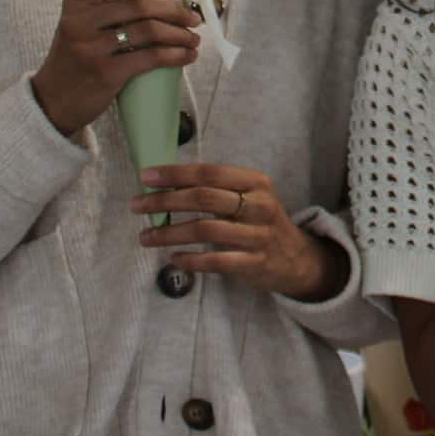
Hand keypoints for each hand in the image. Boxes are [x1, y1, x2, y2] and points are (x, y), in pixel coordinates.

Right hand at [30, 0, 201, 136]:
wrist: (53, 100)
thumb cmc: (75, 56)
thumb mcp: (79, 23)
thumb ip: (106, 7)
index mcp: (76, 1)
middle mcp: (81, 20)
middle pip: (139, 4)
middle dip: (175, 10)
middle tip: (193, 18)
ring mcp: (92, 48)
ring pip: (150, 31)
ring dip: (180, 34)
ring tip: (193, 38)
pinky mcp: (106, 73)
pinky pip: (151, 58)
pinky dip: (176, 55)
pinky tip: (187, 55)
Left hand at [134, 163, 338, 299]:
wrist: (297, 258)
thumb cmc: (261, 221)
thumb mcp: (250, 196)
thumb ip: (217, 189)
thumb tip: (166, 184)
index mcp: (255, 182)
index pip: (210, 173)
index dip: (176, 174)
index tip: (146, 176)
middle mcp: (259, 205)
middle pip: (204, 199)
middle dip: (165, 201)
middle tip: (137, 206)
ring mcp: (258, 235)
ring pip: (205, 230)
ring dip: (170, 233)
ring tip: (145, 237)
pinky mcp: (254, 262)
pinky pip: (216, 261)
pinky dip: (190, 260)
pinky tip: (173, 258)